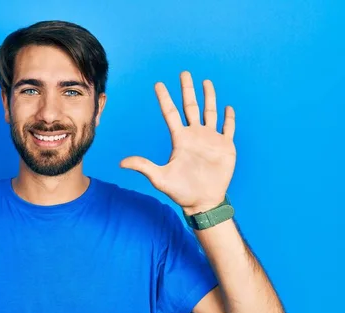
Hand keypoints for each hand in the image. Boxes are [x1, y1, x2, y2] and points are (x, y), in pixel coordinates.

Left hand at [120, 71, 235, 214]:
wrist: (203, 201)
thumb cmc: (181, 191)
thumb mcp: (159, 177)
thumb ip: (143, 166)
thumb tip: (121, 163)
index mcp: (180, 139)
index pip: (170, 113)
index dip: (165, 98)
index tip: (159, 84)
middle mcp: (195, 135)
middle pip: (190, 106)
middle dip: (187, 90)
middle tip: (184, 73)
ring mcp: (210, 139)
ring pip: (210, 112)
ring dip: (209, 97)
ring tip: (206, 81)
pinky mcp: (225, 147)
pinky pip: (228, 128)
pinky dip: (229, 118)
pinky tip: (227, 107)